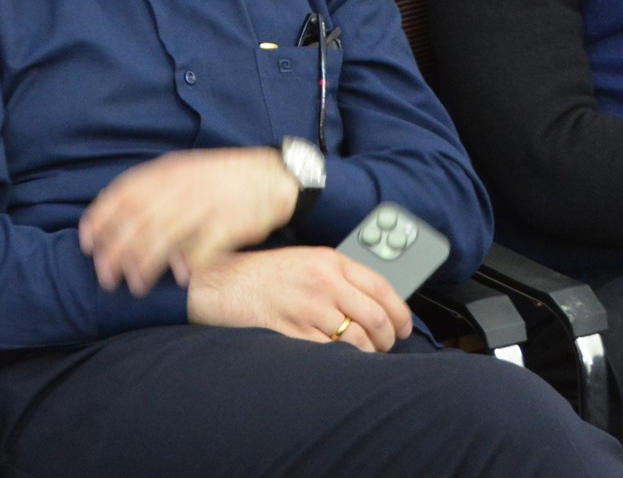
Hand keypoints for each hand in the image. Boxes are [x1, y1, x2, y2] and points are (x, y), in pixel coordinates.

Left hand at [78, 147, 298, 294]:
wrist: (270, 176)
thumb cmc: (218, 179)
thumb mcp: (181, 170)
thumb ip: (151, 189)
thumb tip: (116, 213)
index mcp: (166, 173)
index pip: (122, 194)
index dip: (100, 219)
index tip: (86, 244)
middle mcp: (182, 186)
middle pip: (138, 220)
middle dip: (117, 251)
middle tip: (106, 277)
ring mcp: (205, 204)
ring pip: (166, 235)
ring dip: (146, 263)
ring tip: (136, 286)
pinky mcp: (230, 222)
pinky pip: (205, 246)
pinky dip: (190, 263)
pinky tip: (180, 279)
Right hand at [186, 246, 411, 352]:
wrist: (219, 283)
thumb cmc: (259, 273)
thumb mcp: (304, 260)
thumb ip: (337, 275)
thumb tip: (372, 303)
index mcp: (329, 261)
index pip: (382, 287)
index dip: (400, 313)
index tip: (403, 327)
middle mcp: (323, 283)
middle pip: (375, 317)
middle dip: (388, 338)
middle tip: (386, 346)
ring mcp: (308, 309)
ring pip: (357, 340)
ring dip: (368, 354)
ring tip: (364, 356)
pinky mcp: (292, 332)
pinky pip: (331, 354)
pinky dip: (342, 363)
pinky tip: (340, 363)